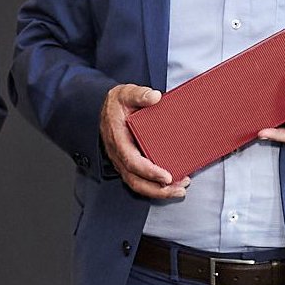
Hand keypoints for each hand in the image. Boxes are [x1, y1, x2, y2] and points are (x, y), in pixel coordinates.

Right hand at [102, 84, 188, 198]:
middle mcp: (119, 155)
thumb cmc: (116, 104)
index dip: (149, 172)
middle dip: (158, 190)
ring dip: (159, 191)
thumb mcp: (126, 94)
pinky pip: (140, 180)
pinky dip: (155, 187)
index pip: (132, 162)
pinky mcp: (129, 164)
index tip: (166, 176)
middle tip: (180, 189)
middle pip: (136, 181)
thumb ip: (139, 94)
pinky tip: (172, 184)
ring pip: (138, 184)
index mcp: (118, 140)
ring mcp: (123, 162)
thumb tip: (154, 97)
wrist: (104, 108)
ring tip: (180, 189)